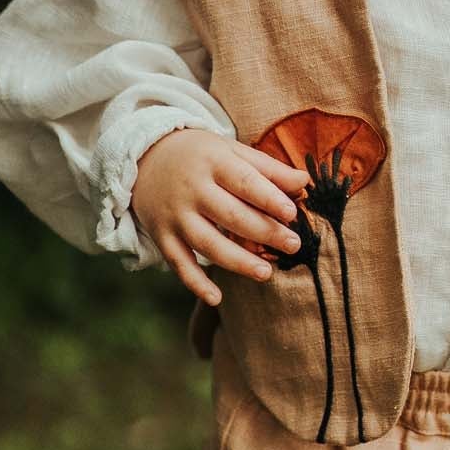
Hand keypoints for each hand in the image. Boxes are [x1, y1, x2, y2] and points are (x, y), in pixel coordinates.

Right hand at [130, 129, 309, 306]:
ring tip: (267, 273)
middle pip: (230, 215)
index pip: (244, 181)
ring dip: (238, 261)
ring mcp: (175, 215)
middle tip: (294, 245)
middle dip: (264, 232)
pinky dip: (195, 283)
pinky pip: (179, 263)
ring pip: (207, 244)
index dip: (268, 198)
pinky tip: (216, 298)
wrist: (145, 159)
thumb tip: (305, 182)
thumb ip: (268, 169)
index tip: (292, 213)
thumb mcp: (231, 151)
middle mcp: (192, 189)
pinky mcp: (162, 236)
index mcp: (212, 162)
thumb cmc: (201, 156)